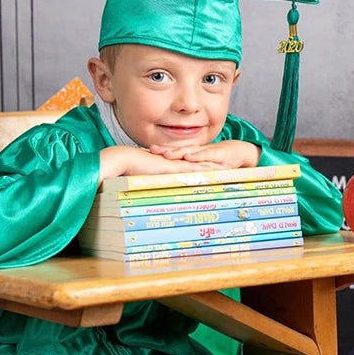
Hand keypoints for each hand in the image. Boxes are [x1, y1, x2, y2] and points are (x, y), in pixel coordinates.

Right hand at [98, 146, 221, 181]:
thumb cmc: (128, 170)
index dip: (200, 167)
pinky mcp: (174, 167)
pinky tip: (218, 172)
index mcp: (169, 166)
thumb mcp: (141, 179)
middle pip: (197, 164)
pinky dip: (206, 170)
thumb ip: (146, 182)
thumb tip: (143, 195)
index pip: (188, 167)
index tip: (211, 170)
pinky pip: (194, 169)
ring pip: (199, 166)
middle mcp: (174, 164)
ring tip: (228, 167)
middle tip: (227, 166)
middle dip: (212, 165)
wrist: (124, 159)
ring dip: (213, 167)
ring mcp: (175, 164)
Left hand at [147, 140, 259, 168]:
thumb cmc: (222, 160)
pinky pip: (205, 155)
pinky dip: (196, 156)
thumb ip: (192, 169)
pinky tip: (188, 157)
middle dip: (164, 151)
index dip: (162, 153)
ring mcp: (207, 153)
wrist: (242, 152)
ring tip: (165, 154)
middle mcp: (198, 153)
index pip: (174, 153)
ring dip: (177, 153)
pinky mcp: (217, 155)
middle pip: (178, 151)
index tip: (147, 153)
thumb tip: (177, 177)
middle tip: (150, 151)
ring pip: (189, 152)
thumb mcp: (205, 166)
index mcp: (193, 155)